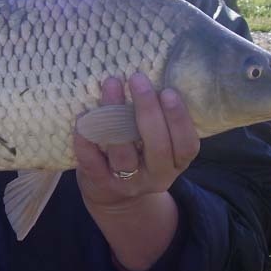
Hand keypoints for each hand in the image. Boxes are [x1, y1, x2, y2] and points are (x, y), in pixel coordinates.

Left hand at [73, 73, 199, 270]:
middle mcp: (156, 176)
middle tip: (138, 79)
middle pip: (157, 147)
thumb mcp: (159, 142)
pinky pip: (92, 163)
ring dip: (116, 117)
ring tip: (112, 85)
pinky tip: (83, 118)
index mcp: (176, 163)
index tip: (168, 91)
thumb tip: (151, 73)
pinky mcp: (101, 184)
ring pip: (123, 154)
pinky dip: (86, 141)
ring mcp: (128, 183)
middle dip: (148, 110)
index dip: (179, 119)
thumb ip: (159, 119)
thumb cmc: (140, 153)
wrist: (115, 196)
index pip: (186, 145)